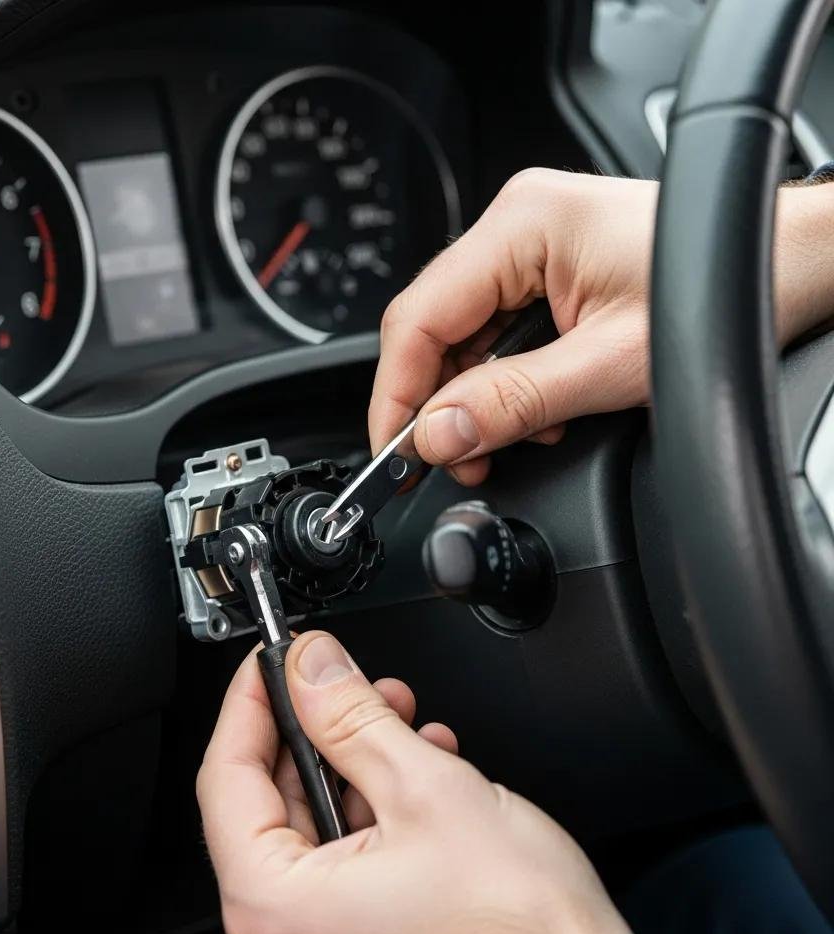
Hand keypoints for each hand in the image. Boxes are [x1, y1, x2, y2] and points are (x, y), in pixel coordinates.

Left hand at [197, 631, 640, 933]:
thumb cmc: (518, 930)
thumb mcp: (424, 786)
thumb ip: (349, 715)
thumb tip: (309, 666)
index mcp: (275, 912)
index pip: (224, 779)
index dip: (250, 704)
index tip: (270, 661)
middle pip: (268, 806)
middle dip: (317, 732)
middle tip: (348, 682)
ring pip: (310, 834)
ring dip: (353, 768)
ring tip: (400, 724)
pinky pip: (339, 872)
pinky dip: (370, 818)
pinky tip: (414, 776)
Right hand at [369, 169, 833, 483]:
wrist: (788, 264)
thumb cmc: (724, 288)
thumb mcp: (610, 365)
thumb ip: (514, 403)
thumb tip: (438, 435)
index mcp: (521, 225)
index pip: (418, 318)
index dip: (396, 394)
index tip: (394, 453)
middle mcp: (515, 226)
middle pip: (433, 331)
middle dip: (438, 405)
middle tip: (455, 460)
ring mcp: (528, 247)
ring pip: (461, 340)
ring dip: (476, 400)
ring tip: (513, 437)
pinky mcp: (546, 271)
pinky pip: (496, 336)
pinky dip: (504, 384)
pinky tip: (538, 408)